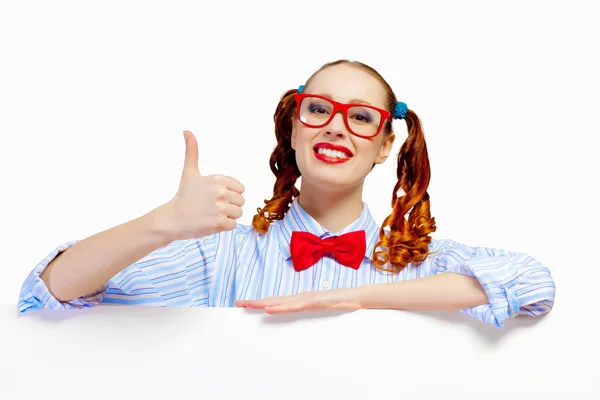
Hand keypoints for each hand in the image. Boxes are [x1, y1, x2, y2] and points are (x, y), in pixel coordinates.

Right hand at [156, 130, 245, 240]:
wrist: (172, 219)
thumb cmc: (183, 196)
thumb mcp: (189, 172)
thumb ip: (192, 151)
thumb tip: (187, 131)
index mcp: (218, 179)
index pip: (240, 189)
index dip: (229, 194)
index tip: (215, 196)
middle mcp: (220, 192)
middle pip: (241, 201)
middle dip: (229, 206)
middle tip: (211, 207)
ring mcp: (220, 208)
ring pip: (238, 214)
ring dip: (227, 217)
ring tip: (211, 215)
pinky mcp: (219, 224)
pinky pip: (233, 225)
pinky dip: (224, 227)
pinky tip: (211, 223)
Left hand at [235, 288, 362, 313]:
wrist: (355, 297)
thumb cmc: (338, 303)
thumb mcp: (319, 309)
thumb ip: (308, 311)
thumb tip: (296, 314)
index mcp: (299, 300)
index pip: (276, 301)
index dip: (260, 302)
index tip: (245, 304)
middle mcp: (299, 297)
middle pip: (273, 300)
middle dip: (255, 302)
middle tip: (238, 303)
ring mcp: (305, 299)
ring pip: (280, 302)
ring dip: (263, 304)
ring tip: (249, 305)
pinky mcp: (313, 302)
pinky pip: (294, 307)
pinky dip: (281, 308)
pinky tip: (270, 309)